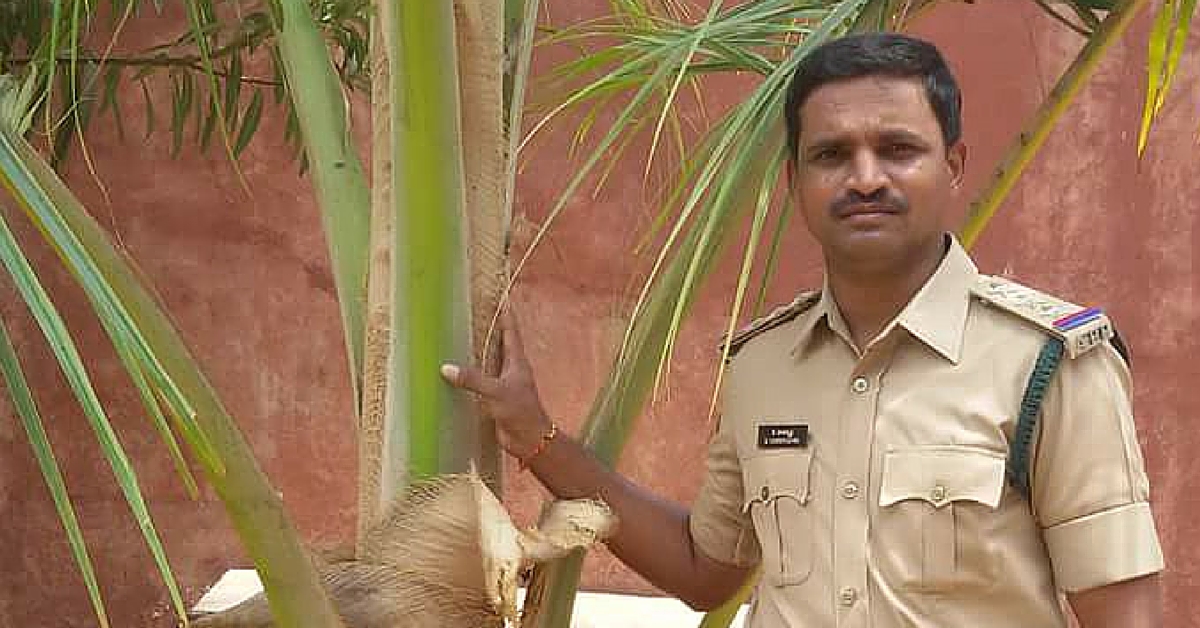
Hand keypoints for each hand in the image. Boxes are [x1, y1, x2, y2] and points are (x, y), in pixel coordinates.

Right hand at [440, 310, 553, 460]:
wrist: (530, 440)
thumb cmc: (520, 411)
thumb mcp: (495, 391)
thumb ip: (472, 379)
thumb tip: (445, 368)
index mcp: (516, 361)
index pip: (510, 331)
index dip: (505, 315)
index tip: (498, 299)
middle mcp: (511, 369)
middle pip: (499, 344)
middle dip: (489, 330)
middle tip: (474, 315)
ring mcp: (504, 384)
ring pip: (489, 363)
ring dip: (478, 353)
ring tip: (461, 340)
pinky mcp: (496, 399)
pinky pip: (481, 382)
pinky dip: (471, 376)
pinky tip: (457, 375)